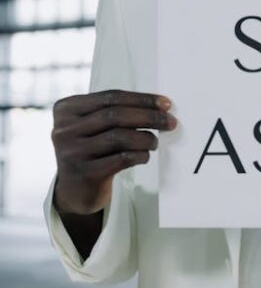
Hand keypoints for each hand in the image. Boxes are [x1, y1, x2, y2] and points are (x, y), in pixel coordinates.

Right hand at [51, 89, 176, 215]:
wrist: (75, 190)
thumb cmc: (91, 149)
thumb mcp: (91, 125)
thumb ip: (114, 112)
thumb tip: (158, 106)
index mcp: (66, 109)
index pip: (110, 97)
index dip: (141, 99)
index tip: (165, 103)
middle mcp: (64, 130)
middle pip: (115, 115)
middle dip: (148, 116)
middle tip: (170, 121)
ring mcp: (72, 153)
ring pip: (119, 137)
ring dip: (145, 138)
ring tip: (154, 142)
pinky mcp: (84, 174)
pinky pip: (121, 158)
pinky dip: (139, 155)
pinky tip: (145, 156)